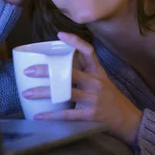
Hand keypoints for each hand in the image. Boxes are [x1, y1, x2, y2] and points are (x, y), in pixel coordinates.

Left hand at [21, 32, 142, 145]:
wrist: (127, 119)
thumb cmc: (110, 97)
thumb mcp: (101, 80)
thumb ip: (85, 71)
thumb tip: (61, 62)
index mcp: (98, 72)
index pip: (88, 51)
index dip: (75, 42)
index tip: (59, 34)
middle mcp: (96, 83)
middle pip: (70, 73)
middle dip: (47, 71)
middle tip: (28, 70)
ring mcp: (94, 99)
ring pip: (65, 93)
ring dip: (44, 92)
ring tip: (27, 93)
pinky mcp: (91, 115)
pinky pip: (68, 115)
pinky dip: (52, 115)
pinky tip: (38, 115)